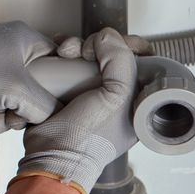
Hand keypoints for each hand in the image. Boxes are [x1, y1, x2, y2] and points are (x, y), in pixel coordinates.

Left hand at [0, 21, 59, 139]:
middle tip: (10, 116)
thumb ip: (46, 104)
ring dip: (4, 118)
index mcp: (24, 38)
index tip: (45, 101)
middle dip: (22, 110)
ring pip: (14, 99)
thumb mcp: (18, 91)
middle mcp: (9, 47)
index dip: (56, 85)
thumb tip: (54, 115)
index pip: (58, 60)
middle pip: (36, 86)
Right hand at [16, 28, 139, 193]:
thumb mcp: (117, 96)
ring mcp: (88, 93)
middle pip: (112, 53)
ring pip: (87, 55)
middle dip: (97, 43)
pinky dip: (61, 54)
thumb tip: (105, 38)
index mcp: (136, 101)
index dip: (130, 45)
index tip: (117, 43)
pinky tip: (56, 54)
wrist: (51, 155)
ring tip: (65, 53)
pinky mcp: (65, 91)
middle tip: (85, 50)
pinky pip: (67, 63)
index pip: (143, 61)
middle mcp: (114, 96)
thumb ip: (120, 60)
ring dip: (75, 47)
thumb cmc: (87, 140)